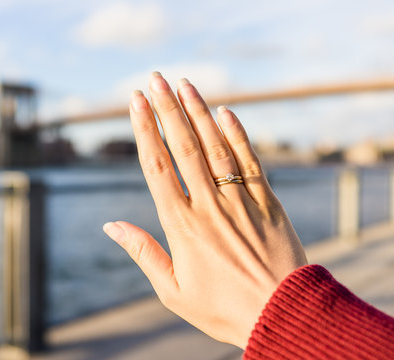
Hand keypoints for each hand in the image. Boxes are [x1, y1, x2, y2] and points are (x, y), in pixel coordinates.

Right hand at [103, 72, 306, 347]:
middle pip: (184, 147)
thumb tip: (111, 226)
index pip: (157, 166)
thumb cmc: (224, 309)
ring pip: (216, 147)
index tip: (136, 102)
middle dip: (167, 108)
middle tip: (154, 78)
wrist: (282, 315)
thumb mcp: (173, 290)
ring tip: (185, 84)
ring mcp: (241, 200)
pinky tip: (225, 113)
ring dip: (199, 112)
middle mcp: (209, 205)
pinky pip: (251, 161)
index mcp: (182, 226)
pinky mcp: (268, 202)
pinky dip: (237, 135)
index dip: (145, 130)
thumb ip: (143, 253)